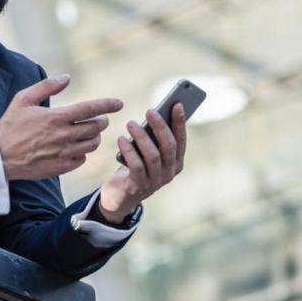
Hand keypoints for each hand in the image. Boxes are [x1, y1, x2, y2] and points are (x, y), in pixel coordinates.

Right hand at [0, 74, 122, 180]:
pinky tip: (76, 148)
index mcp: (56, 117)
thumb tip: (67, 77)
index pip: (89, 109)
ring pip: (91, 144)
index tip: (119, 103)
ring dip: (94, 136)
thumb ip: (47, 86)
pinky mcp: (60, 167)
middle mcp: (62, 136)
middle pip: (95, 127)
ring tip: (90, 132)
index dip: (107, 105)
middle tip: (99, 119)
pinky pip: (82, 160)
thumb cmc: (10, 126)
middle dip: (101, 121)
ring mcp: (63, 153)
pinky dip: (83, 152)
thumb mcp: (23, 99)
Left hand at [98, 103, 187, 222]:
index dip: (180, 122)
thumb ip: (154, 139)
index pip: (181, 140)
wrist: (121, 196)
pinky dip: (129, 150)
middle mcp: (169, 173)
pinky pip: (136, 166)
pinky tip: (121, 139)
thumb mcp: (148, 152)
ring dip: (142, 137)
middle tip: (149, 111)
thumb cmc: (136, 166)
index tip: (177, 104)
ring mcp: (155, 181)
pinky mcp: (138, 186)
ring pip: (153, 156)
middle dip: (160, 127)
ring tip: (131, 123)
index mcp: (176, 163)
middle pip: (168, 147)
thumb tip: (155, 115)